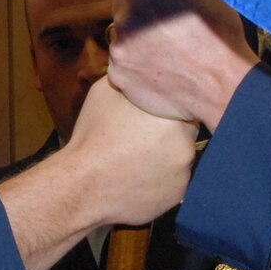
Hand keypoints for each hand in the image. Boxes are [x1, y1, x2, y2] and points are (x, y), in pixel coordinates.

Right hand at [60, 77, 198, 225]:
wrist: (83, 184)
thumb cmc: (93, 135)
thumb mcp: (106, 91)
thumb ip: (134, 81)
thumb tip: (142, 73)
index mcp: (174, 115)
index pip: (184, 106)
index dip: (168, 109)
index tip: (153, 115)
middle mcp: (187, 144)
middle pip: (186, 133)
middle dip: (169, 134)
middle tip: (143, 138)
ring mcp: (184, 173)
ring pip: (180, 158)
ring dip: (166, 157)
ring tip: (137, 159)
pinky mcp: (177, 196)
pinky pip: (174, 182)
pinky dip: (161, 180)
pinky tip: (138, 177)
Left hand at [107, 0, 256, 130]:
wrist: (224, 87)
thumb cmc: (220, 37)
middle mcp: (124, 22)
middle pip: (120, 1)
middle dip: (136, 4)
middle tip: (161, 17)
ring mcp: (119, 53)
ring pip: (120, 33)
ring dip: (135, 35)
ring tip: (164, 47)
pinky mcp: (119, 78)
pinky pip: (121, 61)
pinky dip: (135, 62)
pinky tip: (159, 66)